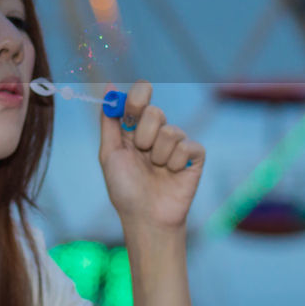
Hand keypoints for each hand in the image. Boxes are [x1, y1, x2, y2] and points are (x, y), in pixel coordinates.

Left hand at [99, 80, 204, 231]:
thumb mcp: (109, 154)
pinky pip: (186, 146)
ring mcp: (177, 142)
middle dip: (143, 135)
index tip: (130, 112)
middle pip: (155, 111)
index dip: (136, 99)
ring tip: (156, 169)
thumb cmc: (125, 189)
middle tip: (141, 152)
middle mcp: (156, 131)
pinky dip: (175, 163)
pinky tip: (172, 174)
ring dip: (158, 155)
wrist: (146, 217)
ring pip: (170, 131)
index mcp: (134, 127)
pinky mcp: (195, 155)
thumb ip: (109, 121)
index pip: (140, 95)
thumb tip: (109, 88)